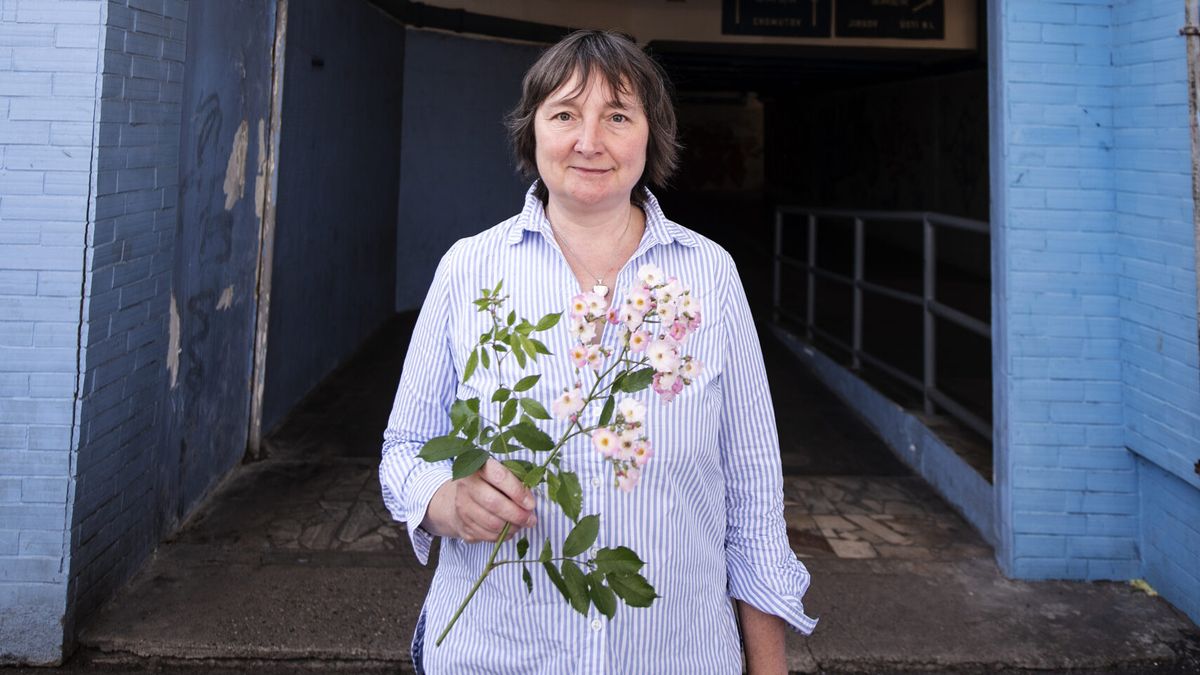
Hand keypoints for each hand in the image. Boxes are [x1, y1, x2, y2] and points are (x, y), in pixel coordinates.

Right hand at [423, 459, 537, 542]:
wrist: (462, 496)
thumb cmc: (489, 484)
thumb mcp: (501, 475)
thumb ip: (516, 483)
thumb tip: (530, 503)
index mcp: (479, 467)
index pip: (500, 477)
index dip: (518, 492)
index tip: (531, 504)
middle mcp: (466, 485)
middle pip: (494, 503)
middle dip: (517, 514)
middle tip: (531, 519)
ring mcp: (462, 506)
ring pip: (491, 523)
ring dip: (511, 527)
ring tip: (522, 525)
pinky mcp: (462, 525)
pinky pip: (486, 535)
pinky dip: (502, 536)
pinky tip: (509, 530)